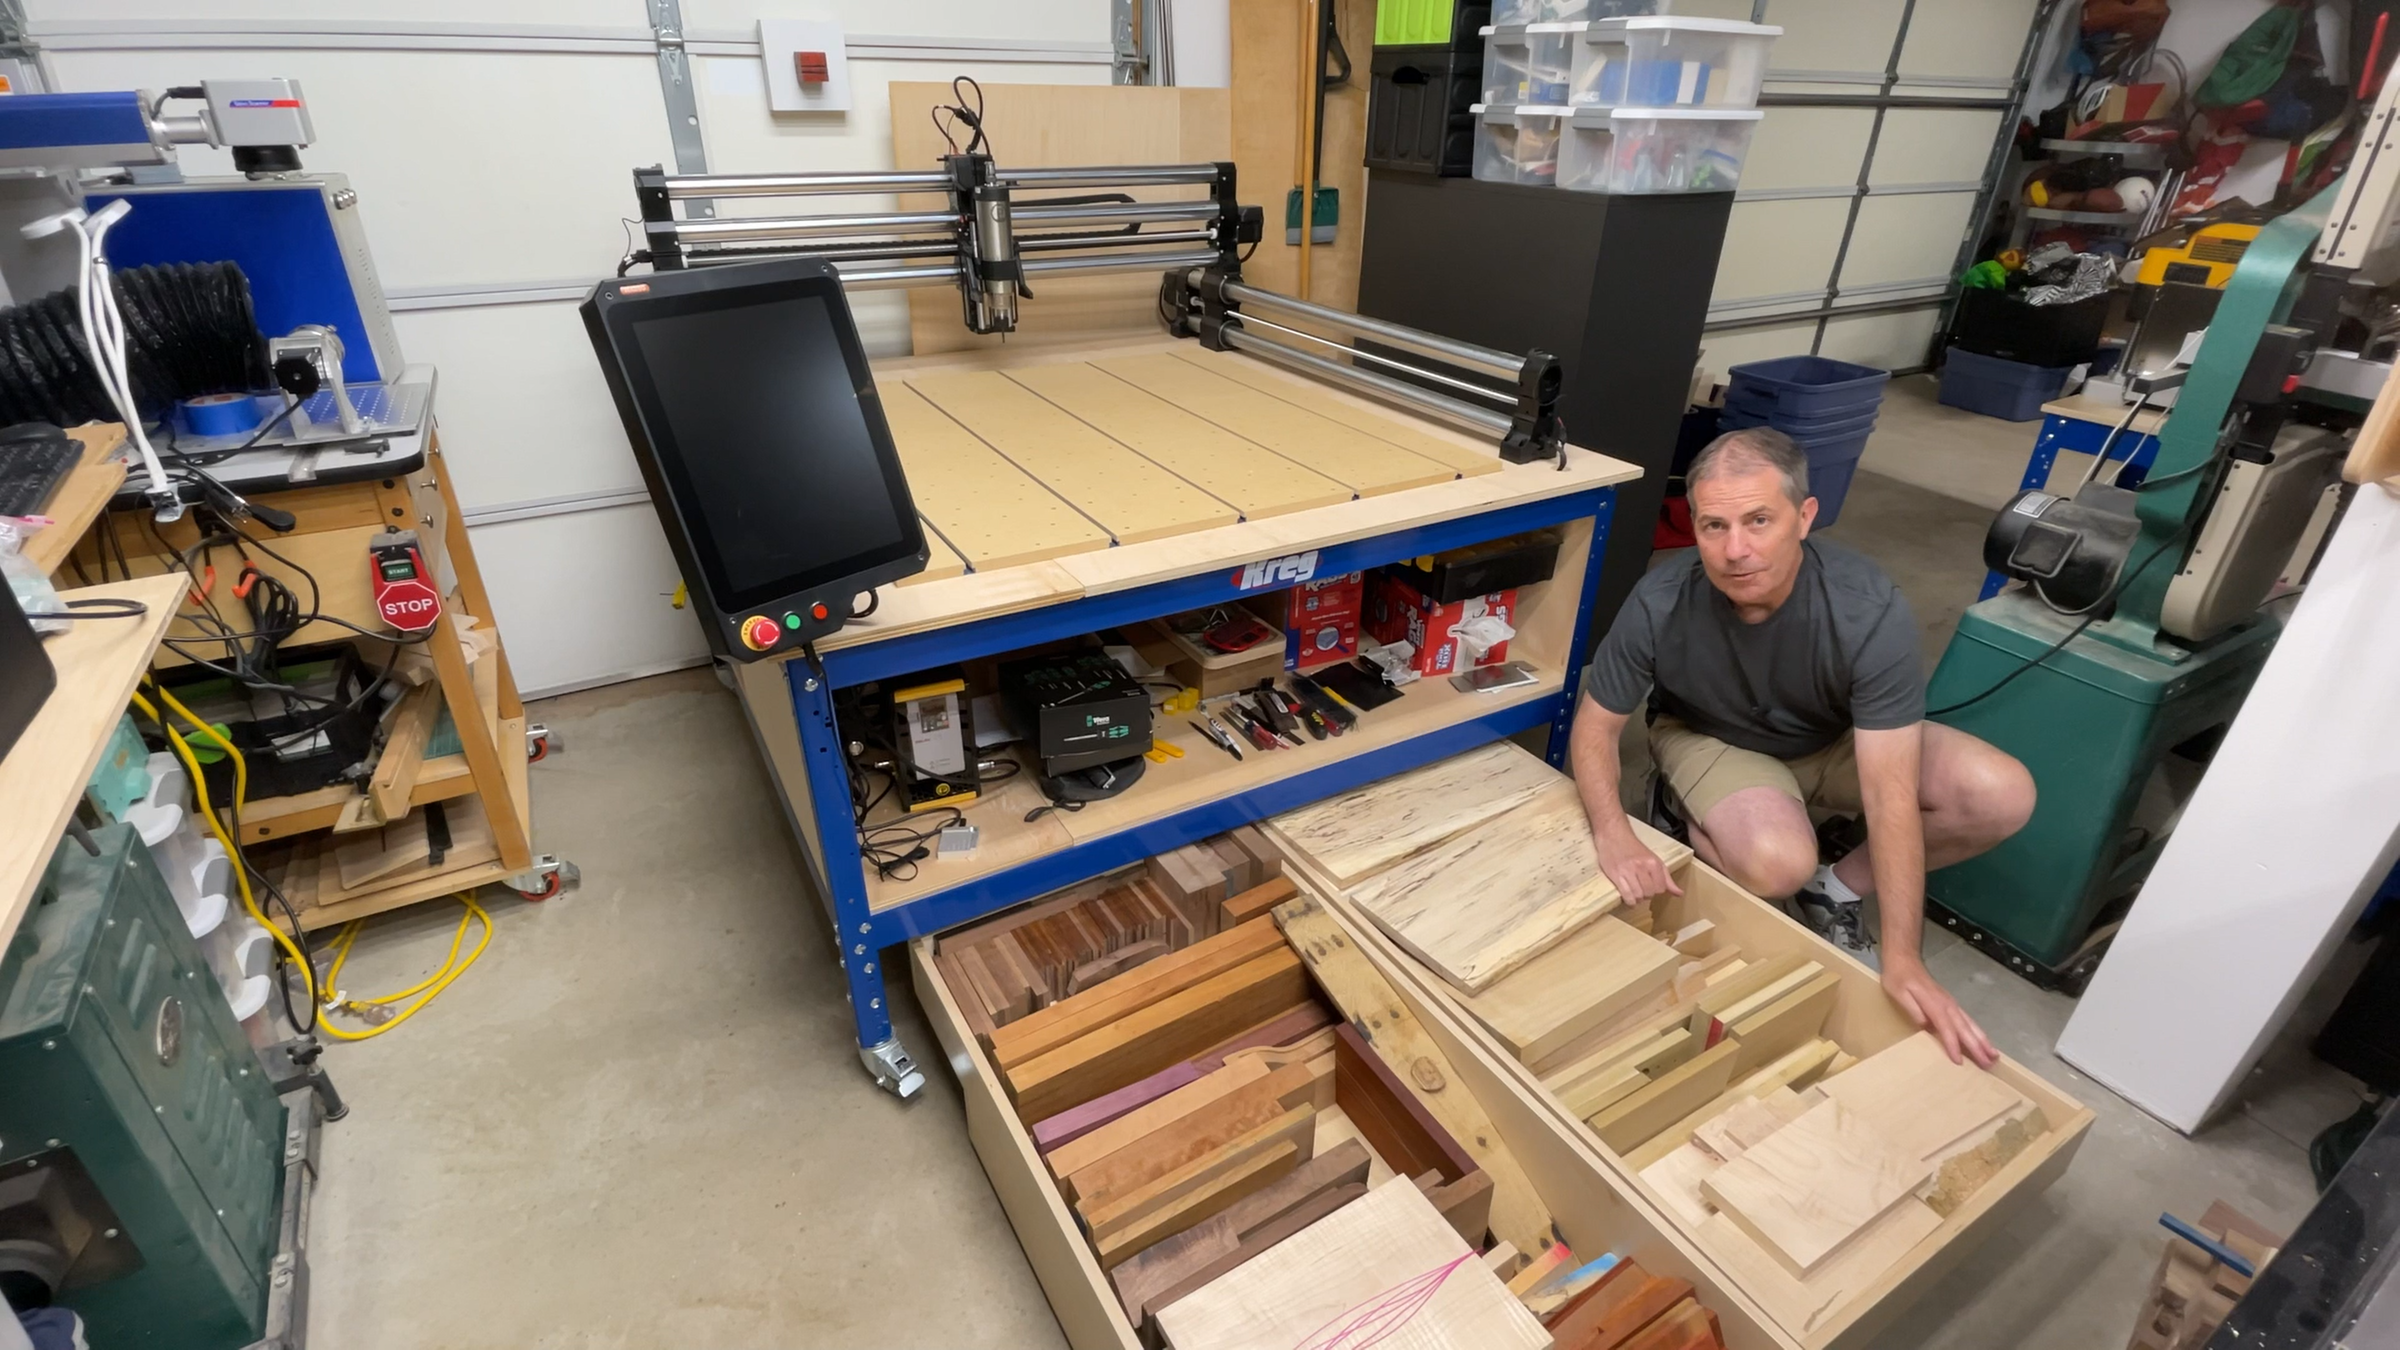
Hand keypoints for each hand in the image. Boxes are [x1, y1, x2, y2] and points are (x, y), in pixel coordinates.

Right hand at [1594, 826, 1681, 906]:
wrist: (1613, 835)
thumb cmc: (1633, 848)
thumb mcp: (1654, 860)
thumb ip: (1666, 878)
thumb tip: (1679, 893)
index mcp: (1653, 863)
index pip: (1662, 888)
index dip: (1657, 890)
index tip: (1651, 887)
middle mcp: (1642, 867)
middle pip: (1650, 893)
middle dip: (1646, 895)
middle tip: (1642, 889)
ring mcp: (1628, 871)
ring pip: (1639, 896)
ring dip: (1637, 899)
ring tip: (1634, 893)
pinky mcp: (1616, 875)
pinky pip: (1627, 895)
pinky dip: (1629, 901)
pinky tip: (1629, 898)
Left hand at [1882, 958, 1996, 1067]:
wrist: (1904, 959)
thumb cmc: (1898, 977)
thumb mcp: (1898, 993)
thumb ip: (1912, 1009)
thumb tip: (1925, 1025)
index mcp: (1934, 1004)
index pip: (1946, 1028)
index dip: (1953, 1045)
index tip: (1959, 1062)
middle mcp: (1947, 1004)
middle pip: (1965, 1028)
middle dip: (1977, 1047)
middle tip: (1989, 1064)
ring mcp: (1951, 1003)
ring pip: (1970, 1024)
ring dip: (1983, 1040)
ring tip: (1994, 1056)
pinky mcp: (1951, 1004)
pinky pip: (1967, 1020)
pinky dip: (1977, 1032)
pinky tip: (1983, 1040)